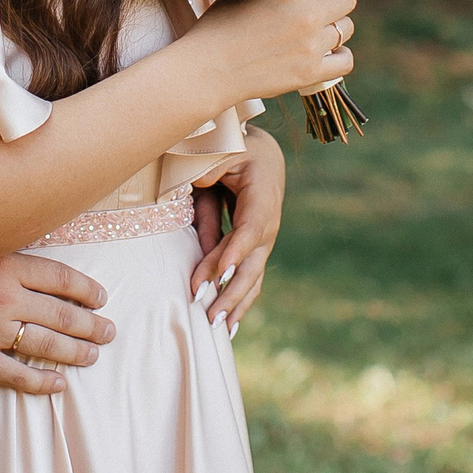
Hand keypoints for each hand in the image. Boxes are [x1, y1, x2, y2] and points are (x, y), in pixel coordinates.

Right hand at [0, 253, 114, 395]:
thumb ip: (4, 259)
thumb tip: (41, 269)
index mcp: (3, 265)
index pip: (59, 277)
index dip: (85, 289)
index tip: (100, 297)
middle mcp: (2, 297)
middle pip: (61, 313)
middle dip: (91, 324)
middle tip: (109, 331)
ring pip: (47, 344)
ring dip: (76, 351)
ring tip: (93, 355)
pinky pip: (17, 375)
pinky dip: (42, 382)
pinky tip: (59, 385)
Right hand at [185, 0, 356, 108]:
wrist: (208, 67)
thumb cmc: (219, 25)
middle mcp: (308, 14)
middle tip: (320, 5)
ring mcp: (312, 45)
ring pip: (347, 27)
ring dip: (336, 26)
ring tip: (317, 30)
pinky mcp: (312, 72)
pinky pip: (346, 60)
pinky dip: (339, 56)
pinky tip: (326, 53)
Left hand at [190, 127, 283, 332]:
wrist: (260, 150)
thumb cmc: (234, 146)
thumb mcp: (221, 152)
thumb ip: (210, 178)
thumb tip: (203, 219)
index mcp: (263, 192)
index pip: (251, 227)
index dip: (237, 250)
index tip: (222, 273)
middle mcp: (269, 220)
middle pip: (254, 260)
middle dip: (232, 289)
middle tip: (210, 312)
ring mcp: (266, 237)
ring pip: (254, 274)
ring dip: (236, 302)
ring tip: (217, 326)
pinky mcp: (257, 247)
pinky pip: (250, 276)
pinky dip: (240, 300)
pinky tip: (229, 325)